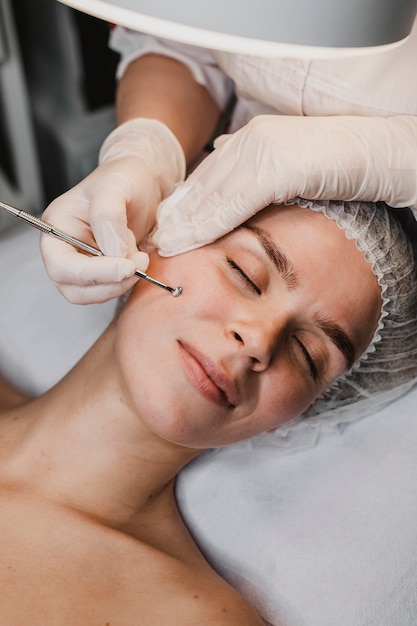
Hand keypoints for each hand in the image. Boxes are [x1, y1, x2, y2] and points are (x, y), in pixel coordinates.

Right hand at [41, 118, 185, 302]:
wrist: (143, 181)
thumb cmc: (124, 177)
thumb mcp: (115, 187)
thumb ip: (109, 217)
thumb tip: (113, 255)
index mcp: (56, 227)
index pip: (62, 266)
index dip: (93, 274)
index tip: (127, 267)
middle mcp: (65, 249)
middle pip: (74, 288)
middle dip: (111, 282)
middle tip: (139, 263)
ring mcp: (84, 264)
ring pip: (94, 295)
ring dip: (121, 284)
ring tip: (140, 255)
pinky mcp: (103, 273)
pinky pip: (111, 290)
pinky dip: (127, 282)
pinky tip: (137, 259)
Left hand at [152, 114, 416, 254]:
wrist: (376, 151)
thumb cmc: (340, 162)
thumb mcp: (291, 167)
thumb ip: (258, 172)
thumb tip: (226, 168)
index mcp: (253, 140)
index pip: (210, 176)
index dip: (186, 203)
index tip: (167, 226)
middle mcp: (251, 140)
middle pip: (204, 184)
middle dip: (177, 214)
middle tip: (155, 241)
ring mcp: (262, 150)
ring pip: (212, 192)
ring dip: (185, 222)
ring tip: (163, 246)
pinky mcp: (276, 165)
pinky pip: (234, 198)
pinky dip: (209, 221)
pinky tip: (190, 238)